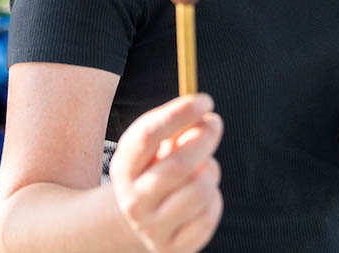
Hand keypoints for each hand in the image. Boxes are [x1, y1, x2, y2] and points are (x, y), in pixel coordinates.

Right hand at [109, 94, 223, 252]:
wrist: (140, 219)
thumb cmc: (154, 170)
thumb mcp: (156, 148)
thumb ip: (176, 131)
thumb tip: (203, 121)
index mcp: (124, 167)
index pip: (148, 136)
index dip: (179, 114)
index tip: (204, 100)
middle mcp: (133, 200)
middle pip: (178, 166)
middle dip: (204, 139)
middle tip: (214, 123)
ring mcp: (152, 227)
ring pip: (199, 191)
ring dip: (210, 170)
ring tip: (204, 167)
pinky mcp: (172, 247)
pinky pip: (208, 216)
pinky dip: (214, 198)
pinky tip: (203, 195)